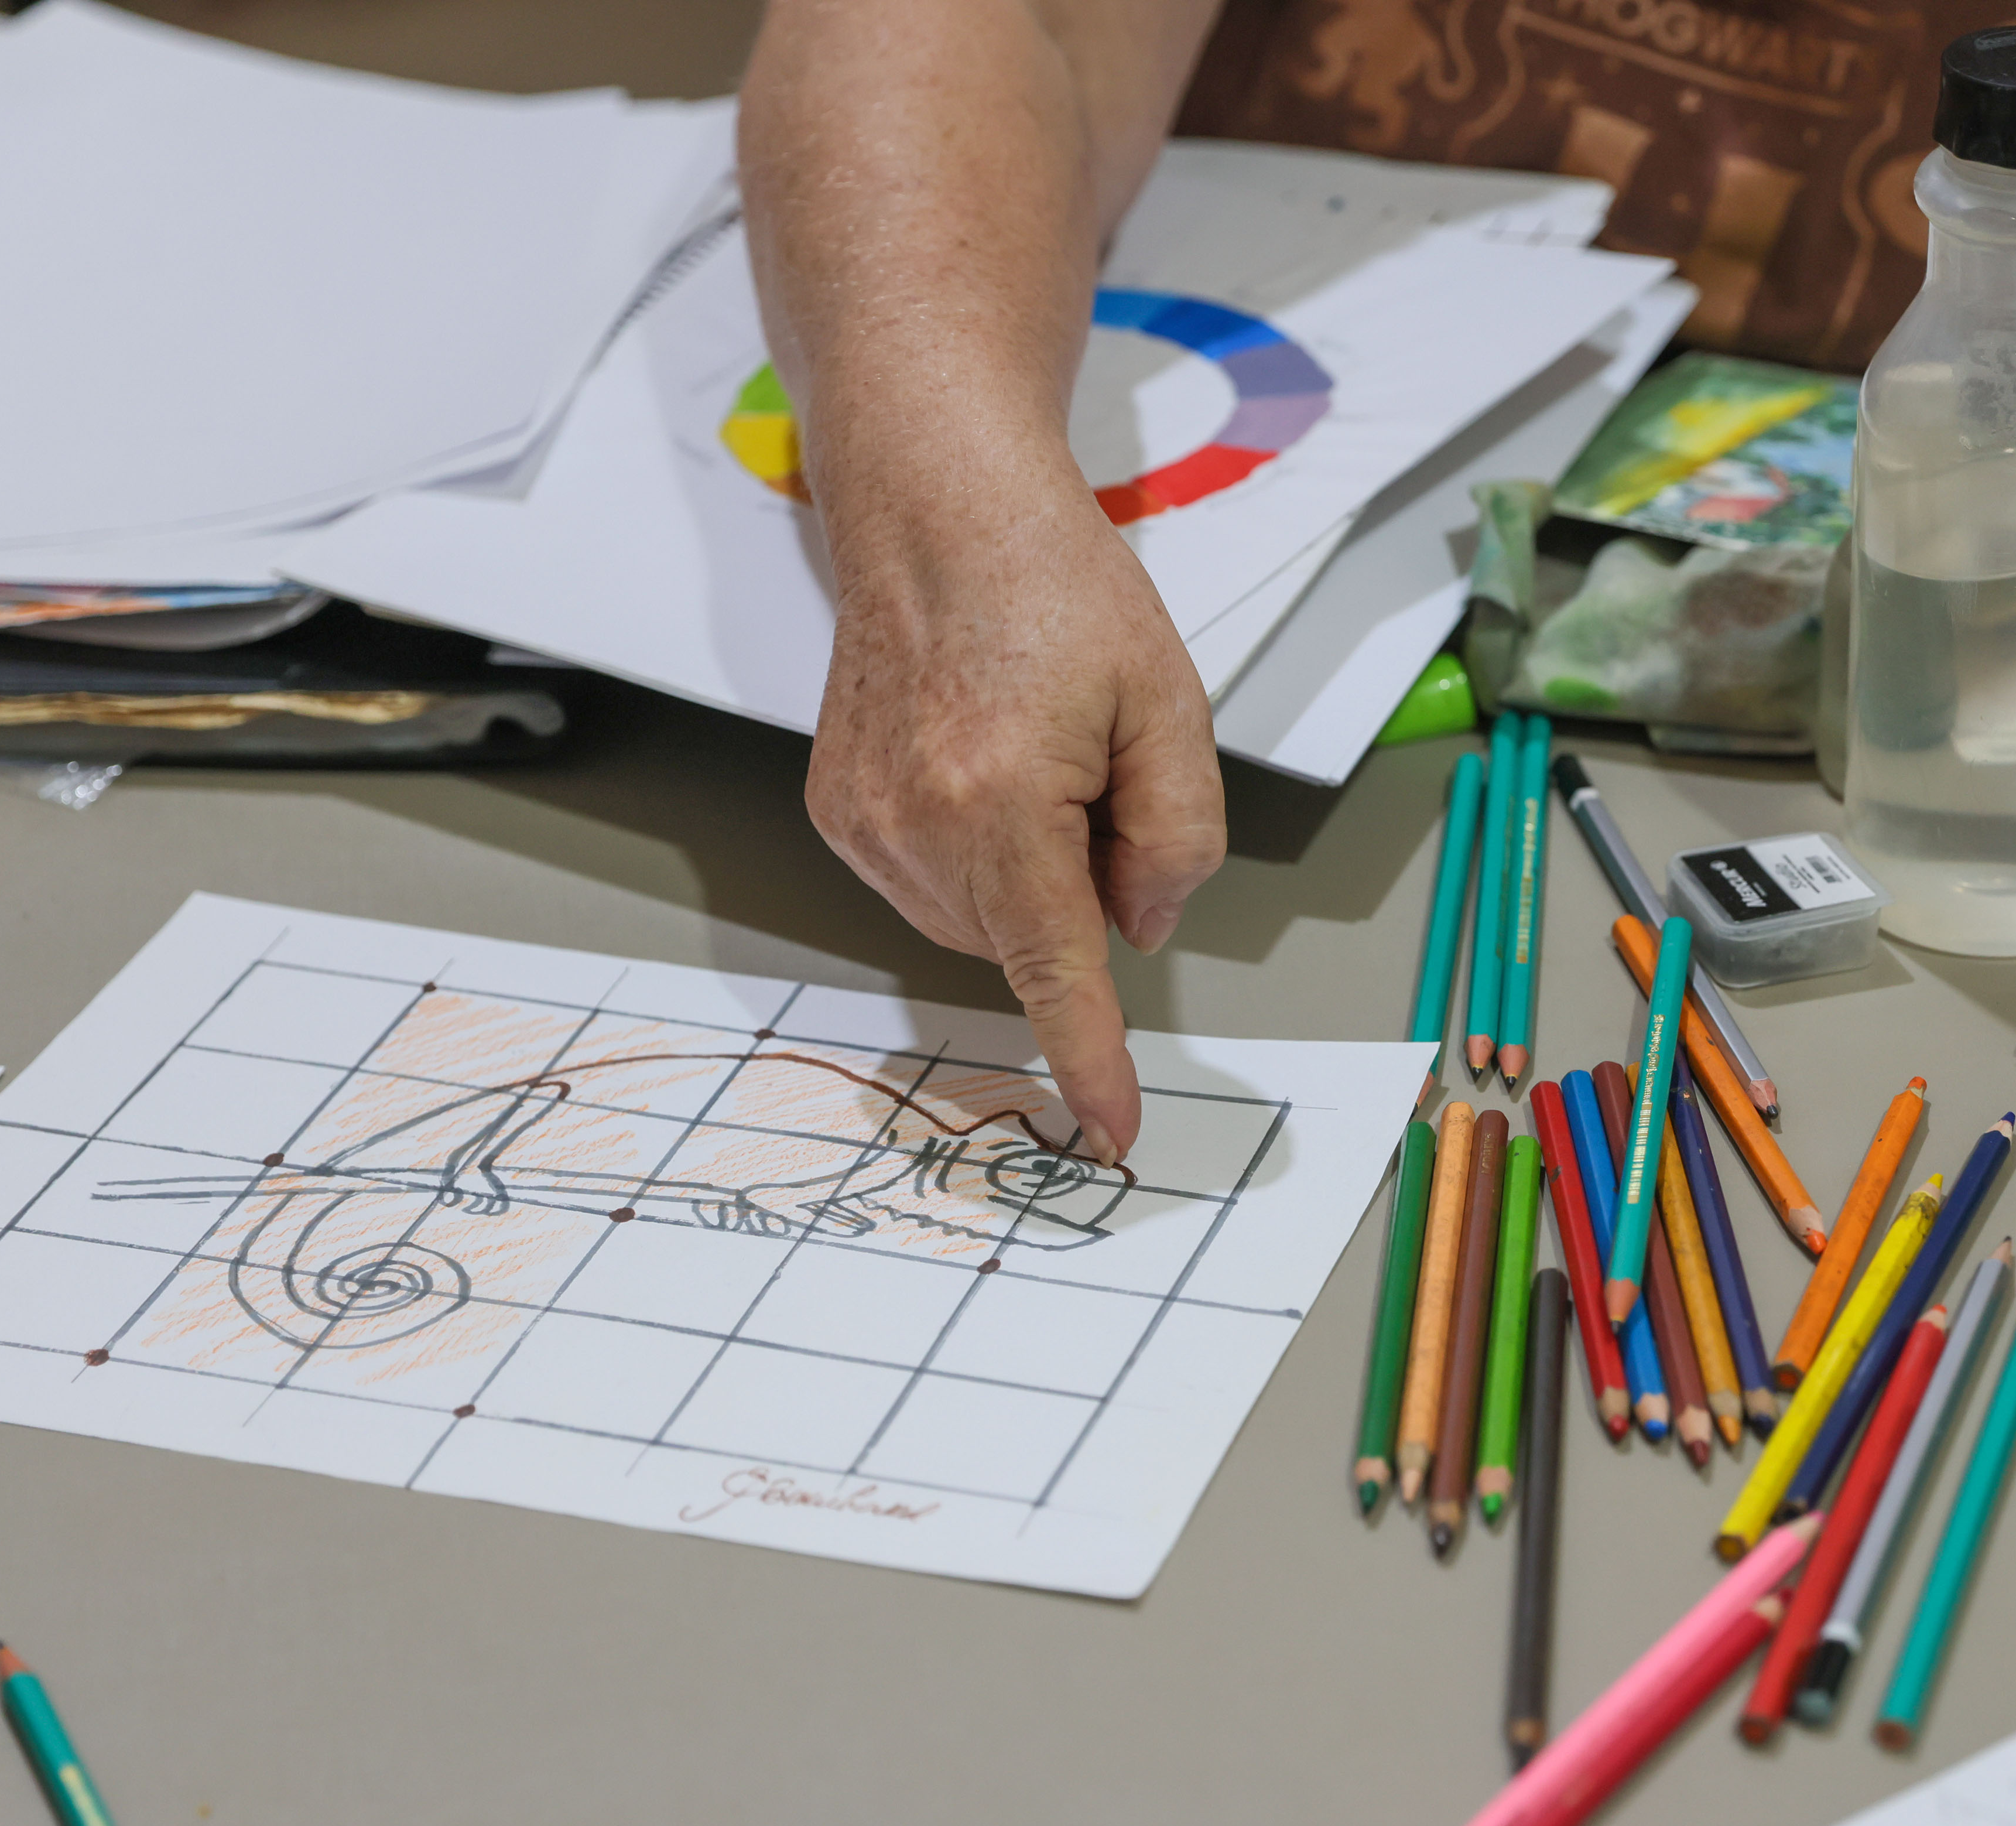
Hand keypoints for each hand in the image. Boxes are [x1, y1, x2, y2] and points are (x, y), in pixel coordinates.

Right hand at [804, 451, 1223, 1165]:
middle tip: (1092, 778)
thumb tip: (1139, 927)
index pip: (1057, 972)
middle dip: (1076, 892)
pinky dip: (974, 854)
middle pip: (1028, 941)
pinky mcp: (837, 809)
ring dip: (1023, 875)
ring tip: (1031, 754)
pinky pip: (929, 884)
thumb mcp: (1167, 700)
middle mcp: (914, 824)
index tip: (1108, 1130)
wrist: (933, 505)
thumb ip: (1178, 833)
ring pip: (977, 922)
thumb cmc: (1052, 584)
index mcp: (1003, 801)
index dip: (1087, 1059)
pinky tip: (983, 763)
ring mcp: (861, 820)